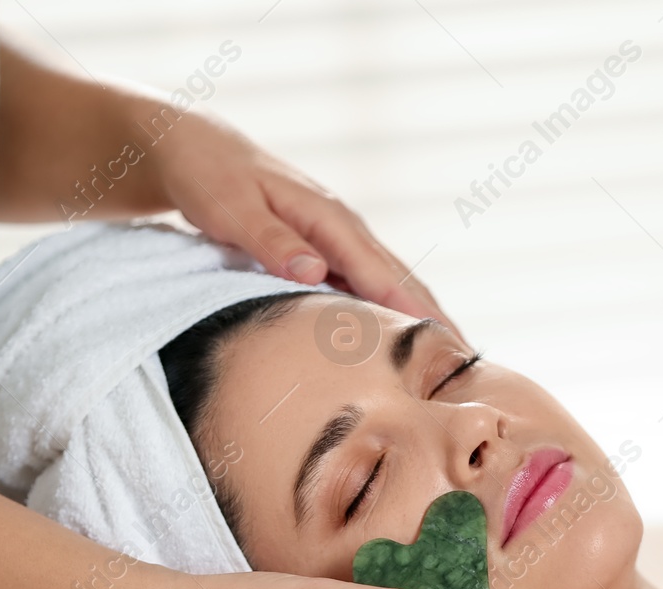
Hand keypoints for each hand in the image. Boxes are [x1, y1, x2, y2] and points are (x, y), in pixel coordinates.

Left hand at [140, 108, 463, 339]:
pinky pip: (364, 284)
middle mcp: (341, 227)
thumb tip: (314, 272)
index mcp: (327, 218)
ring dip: (418, 317)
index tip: (447, 344)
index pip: (382, 274)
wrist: (194, 148)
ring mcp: (335, 238)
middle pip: (400, 279)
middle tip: (469, 366)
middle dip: (435, 319)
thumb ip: (271, 241)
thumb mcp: (230, 208)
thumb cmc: (208, 177)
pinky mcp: (323, 248)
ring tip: (447, 359)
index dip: (415, 312)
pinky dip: (387, 310)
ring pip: (386, 282)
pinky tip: (395, 337)